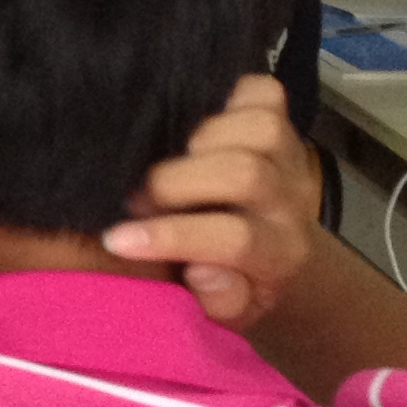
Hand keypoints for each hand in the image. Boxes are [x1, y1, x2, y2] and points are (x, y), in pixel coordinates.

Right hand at [101, 73, 321, 327]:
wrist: (279, 255)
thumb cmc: (234, 284)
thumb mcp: (226, 313)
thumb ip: (218, 301)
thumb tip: (203, 268)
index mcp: (280, 254)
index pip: (236, 240)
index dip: (173, 236)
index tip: (115, 240)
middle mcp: (291, 200)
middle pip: (243, 174)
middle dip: (175, 184)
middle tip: (133, 199)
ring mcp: (289, 155)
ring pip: (258, 128)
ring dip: (199, 139)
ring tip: (160, 159)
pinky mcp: (281, 121)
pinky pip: (262, 93)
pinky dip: (227, 96)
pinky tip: (190, 117)